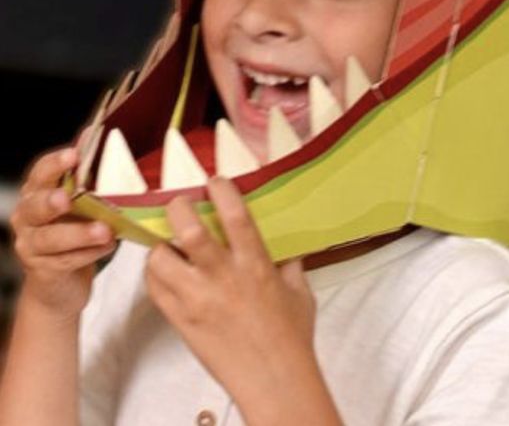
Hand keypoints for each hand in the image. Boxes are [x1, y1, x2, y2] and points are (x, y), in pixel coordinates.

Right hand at [10, 145, 116, 319]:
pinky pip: (65, 260)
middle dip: (51, 200)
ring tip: (104, 230)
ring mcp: (31, 244)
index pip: (41, 172)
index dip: (55, 163)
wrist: (61, 282)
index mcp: (38, 191)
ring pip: (50, 238)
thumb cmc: (75, 229)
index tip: (74, 155)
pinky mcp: (42, 269)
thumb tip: (97, 137)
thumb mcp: (82, 200)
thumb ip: (87, 174)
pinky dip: (89, 253)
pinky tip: (107, 246)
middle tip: (67, 198)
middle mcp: (27, 216)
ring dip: (79, 233)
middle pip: (35, 205)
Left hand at [145, 178, 340, 423]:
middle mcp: (223, 278)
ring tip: (168, 241)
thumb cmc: (292, 336)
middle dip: (179, 207)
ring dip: (161, 244)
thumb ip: (289, 261)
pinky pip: (155, 290)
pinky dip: (154, 273)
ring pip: (161, 260)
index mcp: (255, 265)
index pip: (234, 215)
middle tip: (181, 204)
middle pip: (188, 230)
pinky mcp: (182, 322)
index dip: (221, 190)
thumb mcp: (299, 291)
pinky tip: (165, 270)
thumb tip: (286, 242)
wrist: (274, 381)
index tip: (216, 181)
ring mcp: (198, 301)